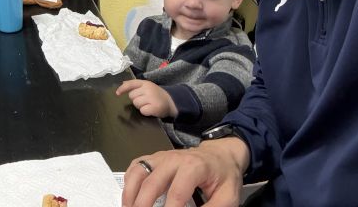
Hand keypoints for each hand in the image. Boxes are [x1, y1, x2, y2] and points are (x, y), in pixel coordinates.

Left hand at [116, 79, 177, 118]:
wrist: (171, 102)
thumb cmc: (156, 94)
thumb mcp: (147, 86)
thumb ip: (135, 85)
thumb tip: (123, 83)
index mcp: (145, 83)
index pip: (131, 84)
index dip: (123, 88)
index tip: (117, 94)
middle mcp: (148, 89)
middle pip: (132, 96)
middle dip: (136, 100)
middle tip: (144, 100)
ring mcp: (151, 98)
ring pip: (136, 104)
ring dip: (140, 106)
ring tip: (148, 105)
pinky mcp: (154, 107)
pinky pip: (142, 111)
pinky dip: (145, 112)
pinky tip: (150, 110)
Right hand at [121, 139, 248, 206]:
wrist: (220, 155)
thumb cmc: (224, 177)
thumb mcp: (228, 197)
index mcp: (194, 167)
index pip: (177, 192)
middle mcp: (173, 159)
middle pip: (152, 182)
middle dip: (143, 205)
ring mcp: (161, 157)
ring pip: (138, 171)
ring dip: (130, 193)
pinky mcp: (154, 158)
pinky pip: (135, 167)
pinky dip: (129, 182)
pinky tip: (130, 198)